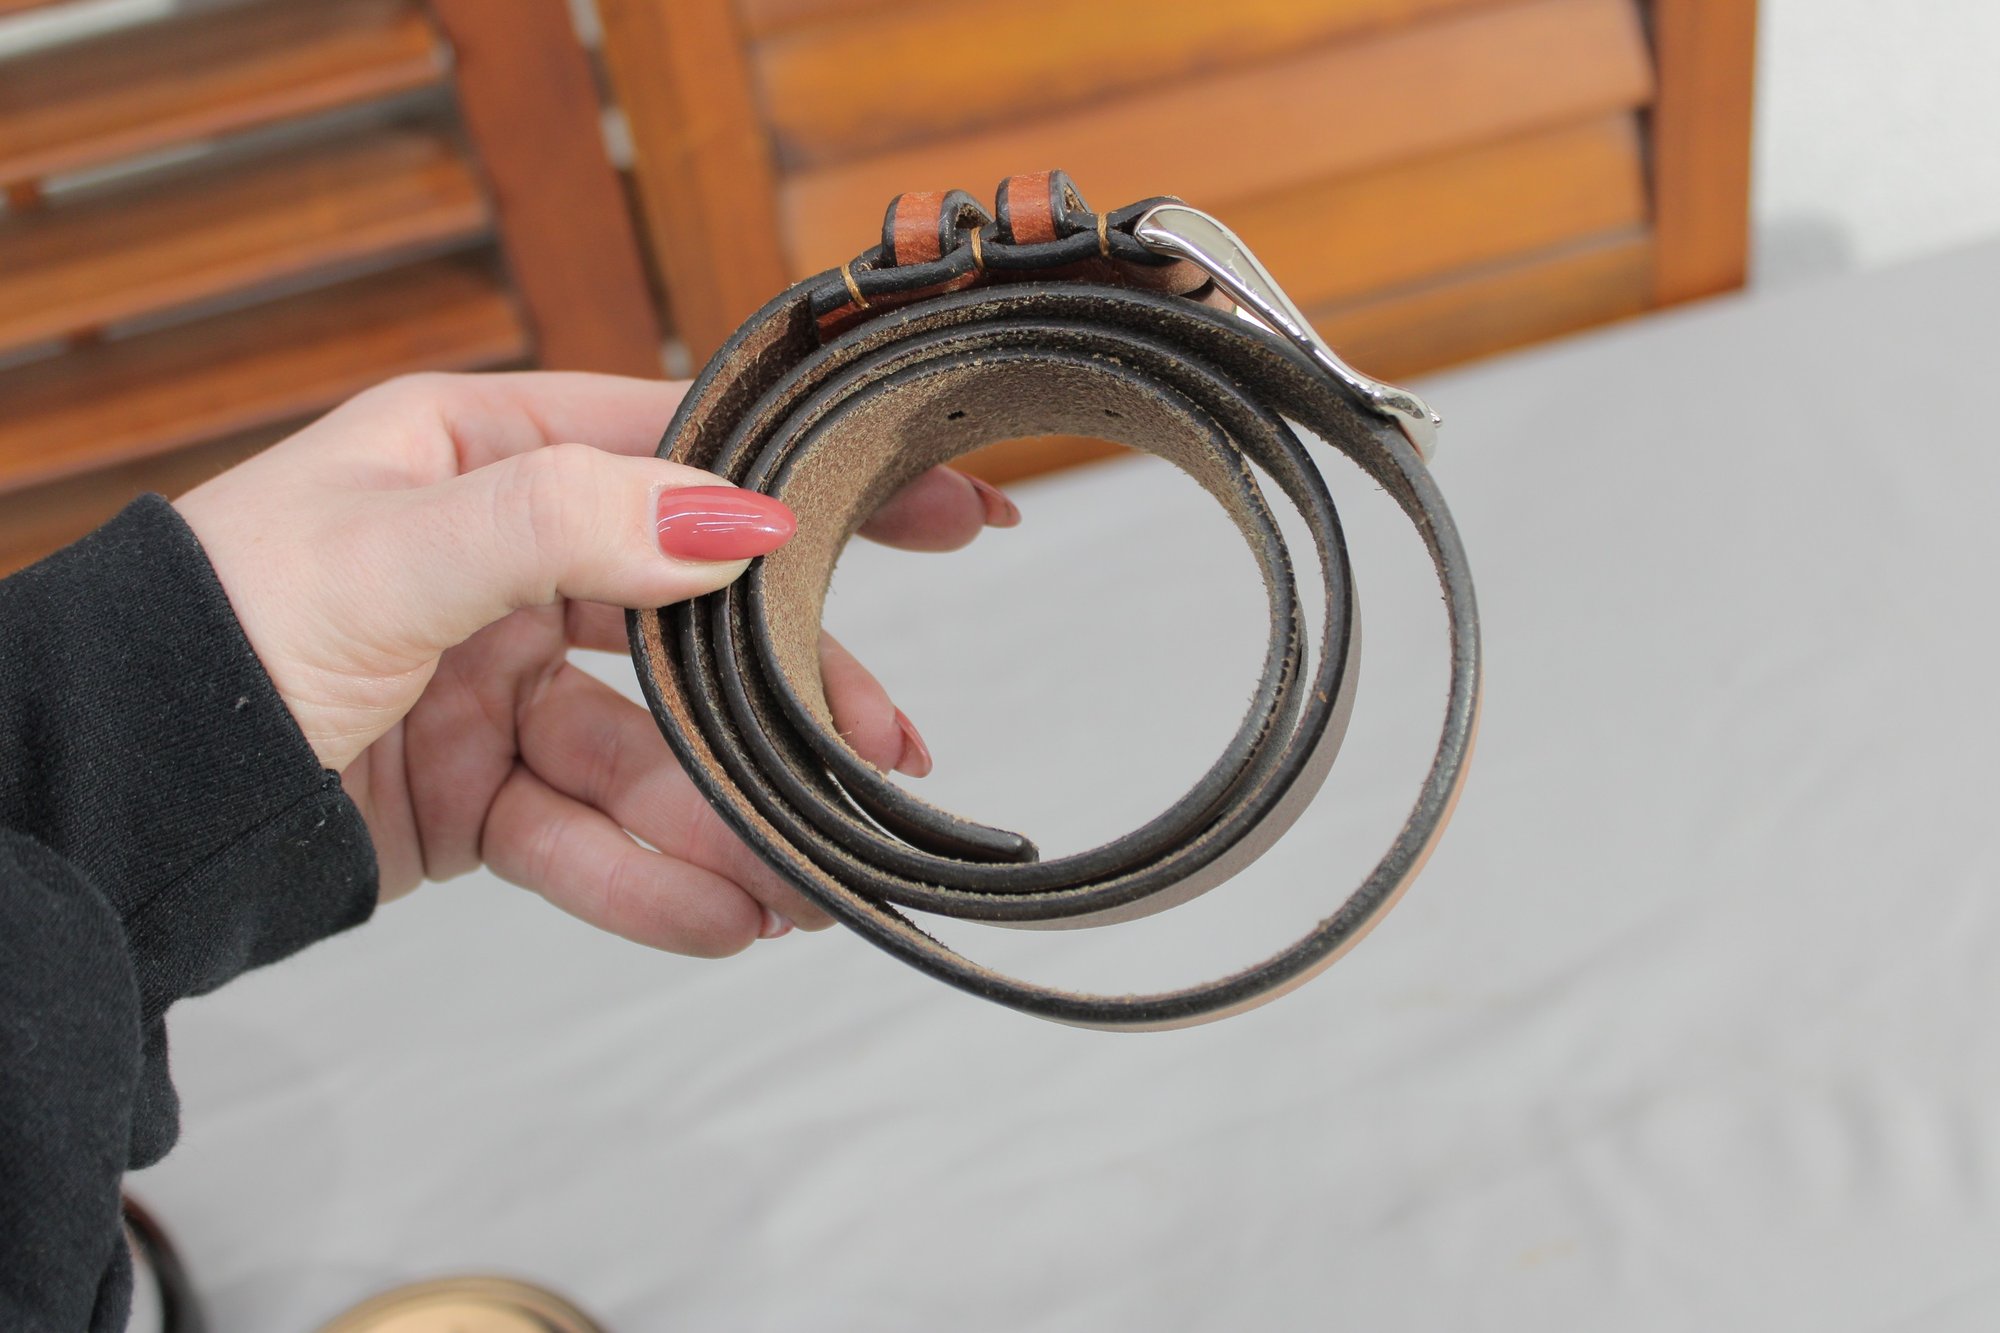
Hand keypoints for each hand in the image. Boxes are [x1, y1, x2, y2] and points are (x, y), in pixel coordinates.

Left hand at [171, 371, 1018, 955]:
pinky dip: (651, 878)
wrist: (105, 808)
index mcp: (482, 454)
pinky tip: (725, 917)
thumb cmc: (213, 632)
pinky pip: (586, 833)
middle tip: (883, 752)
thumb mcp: (392, 551)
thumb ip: (566, 522)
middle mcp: (503, 562)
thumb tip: (735, 517)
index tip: (936, 510)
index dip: (811, 484)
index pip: (685, 454)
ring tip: (804, 885)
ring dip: (724, 821)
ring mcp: (494, 682)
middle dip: (788, 698)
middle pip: (690, 626)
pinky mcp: (479, 791)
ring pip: (648, 753)